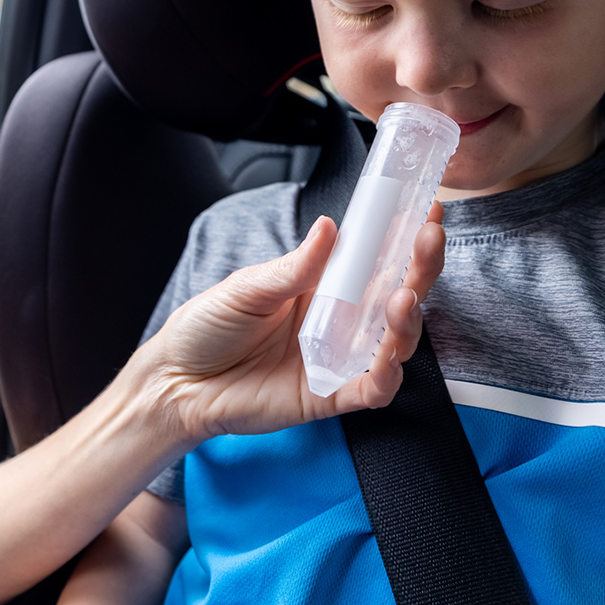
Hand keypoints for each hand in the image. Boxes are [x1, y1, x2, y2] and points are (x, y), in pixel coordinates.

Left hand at [133, 203, 445, 443]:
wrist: (175, 381)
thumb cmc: (206, 328)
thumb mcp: (247, 288)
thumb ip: (294, 267)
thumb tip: (330, 227)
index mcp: (322, 287)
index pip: (374, 259)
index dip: (403, 237)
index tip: (425, 208)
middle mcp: (338, 322)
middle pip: (395, 296)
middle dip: (419, 268)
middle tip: (429, 238)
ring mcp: (338, 359)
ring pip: (393, 343)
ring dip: (408, 320)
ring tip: (404, 296)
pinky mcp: (330, 397)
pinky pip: (373, 390)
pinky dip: (387, 376)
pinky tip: (390, 357)